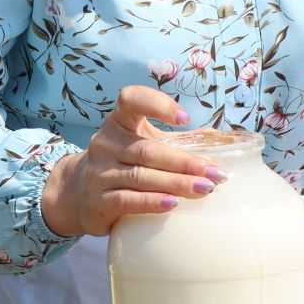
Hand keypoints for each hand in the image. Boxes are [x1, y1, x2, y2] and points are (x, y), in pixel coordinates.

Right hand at [40, 85, 221, 238]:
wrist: (77, 191)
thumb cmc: (123, 161)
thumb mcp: (145, 142)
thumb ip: (181, 140)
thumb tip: (226, 140)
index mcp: (118, 122)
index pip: (130, 100)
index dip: (157, 104)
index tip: (185, 119)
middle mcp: (105, 143)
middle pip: (148, 150)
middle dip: (185, 162)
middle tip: (216, 173)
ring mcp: (99, 172)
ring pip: (141, 176)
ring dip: (176, 183)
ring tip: (204, 188)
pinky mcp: (98, 201)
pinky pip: (127, 200)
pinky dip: (151, 202)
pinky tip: (173, 203)